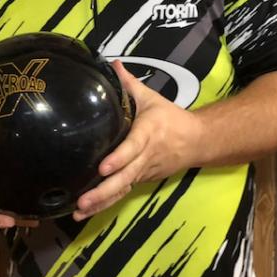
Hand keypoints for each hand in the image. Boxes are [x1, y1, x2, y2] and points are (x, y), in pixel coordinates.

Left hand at [73, 61, 199, 220]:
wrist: (197, 140)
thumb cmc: (170, 117)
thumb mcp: (151, 97)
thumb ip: (128, 83)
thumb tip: (110, 64)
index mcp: (149, 132)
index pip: (133, 147)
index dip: (119, 158)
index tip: (103, 168)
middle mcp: (146, 156)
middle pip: (125, 176)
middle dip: (103, 190)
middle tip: (82, 201)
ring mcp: (144, 172)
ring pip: (123, 189)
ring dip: (102, 202)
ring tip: (79, 210)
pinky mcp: (142, 180)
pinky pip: (123, 192)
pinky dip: (106, 203)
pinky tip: (86, 212)